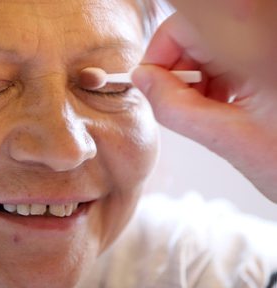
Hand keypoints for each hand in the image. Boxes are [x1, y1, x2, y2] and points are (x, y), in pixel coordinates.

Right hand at [132, 12, 276, 201]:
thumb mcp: (229, 139)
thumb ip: (175, 109)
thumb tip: (143, 82)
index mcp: (256, 45)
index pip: (181, 26)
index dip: (159, 55)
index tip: (151, 84)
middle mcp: (261, 34)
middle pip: (194, 34)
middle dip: (178, 72)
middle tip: (184, 106)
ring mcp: (264, 43)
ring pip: (208, 45)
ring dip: (197, 78)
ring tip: (213, 111)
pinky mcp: (264, 56)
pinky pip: (227, 55)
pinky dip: (216, 79)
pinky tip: (228, 104)